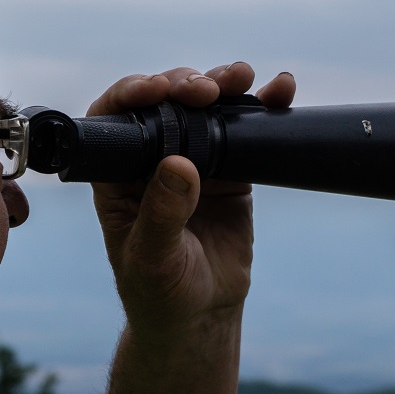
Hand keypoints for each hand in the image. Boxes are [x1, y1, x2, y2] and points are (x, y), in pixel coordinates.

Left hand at [86, 63, 295, 336]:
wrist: (201, 315)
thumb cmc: (159, 292)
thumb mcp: (153, 259)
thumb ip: (163, 215)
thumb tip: (178, 165)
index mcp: (117, 173)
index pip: (115, 118)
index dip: (132, 93)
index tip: (158, 89)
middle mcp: (151, 158)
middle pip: (164, 101)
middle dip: (184, 85)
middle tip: (206, 90)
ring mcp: (193, 159)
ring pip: (204, 107)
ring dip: (223, 84)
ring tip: (242, 78)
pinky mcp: (230, 169)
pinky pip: (244, 130)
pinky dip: (262, 107)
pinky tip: (280, 91)